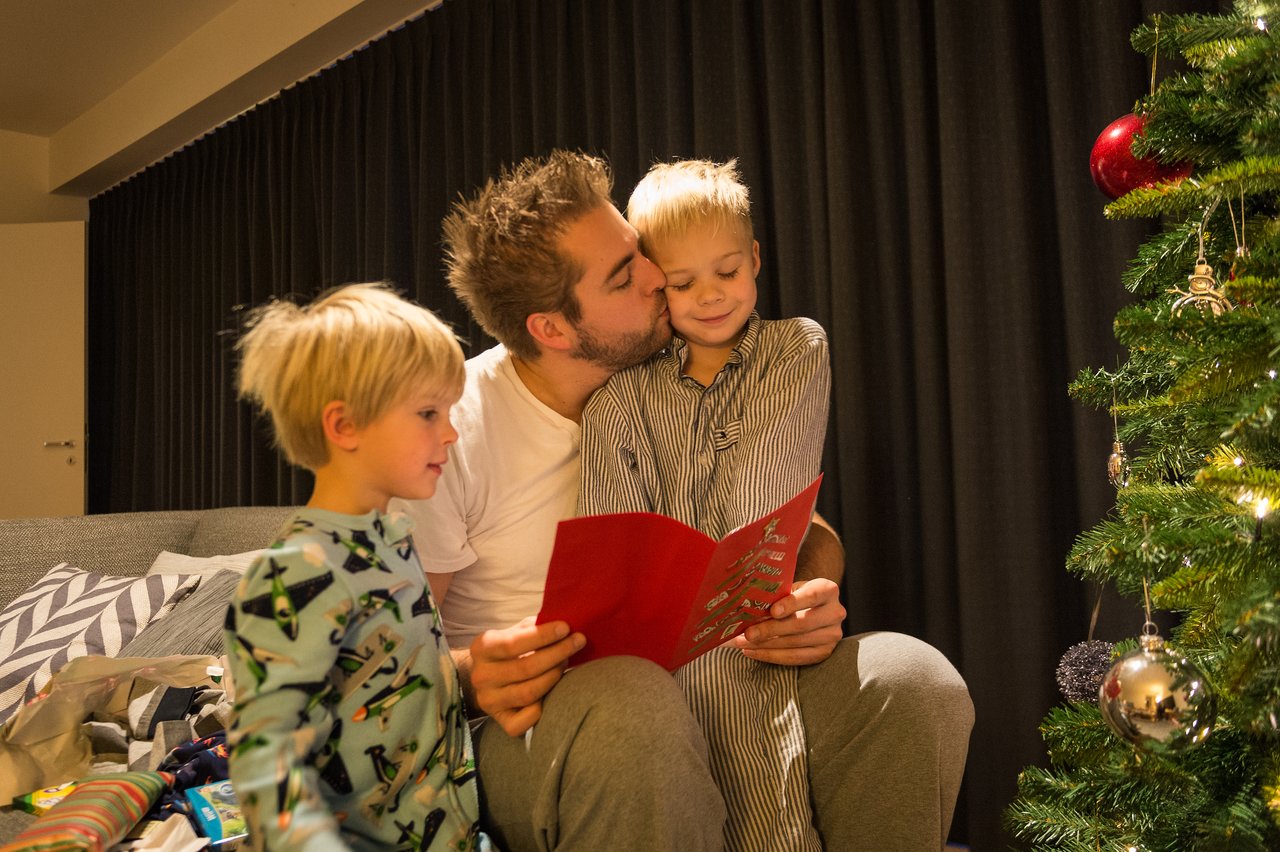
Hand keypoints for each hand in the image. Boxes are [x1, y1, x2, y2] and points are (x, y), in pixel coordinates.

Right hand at [467, 617, 585, 736]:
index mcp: (482, 648)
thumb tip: (563, 617)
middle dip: (557, 654)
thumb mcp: (514, 632)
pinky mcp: (501, 721)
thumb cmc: (509, 650)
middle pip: (525, 668)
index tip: (566, 628)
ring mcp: (489, 701)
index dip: (542, 636)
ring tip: (567, 661)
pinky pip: (524, 721)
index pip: (512, 643)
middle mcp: (482, 676)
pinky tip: (554, 693)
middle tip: (577, 642)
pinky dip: (542, 709)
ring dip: (554, 676)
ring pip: (528, 693)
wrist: (487, 679)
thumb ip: (533, 626)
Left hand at [731, 578, 844, 665]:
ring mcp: (832, 636)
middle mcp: (835, 613)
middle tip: (747, 633)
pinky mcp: (824, 653)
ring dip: (766, 645)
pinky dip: (771, 656)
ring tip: (743, 643)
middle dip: (771, 630)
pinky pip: (796, 658)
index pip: (811, 596)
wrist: (815, 608)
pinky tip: (752, 652)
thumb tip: (748, 606)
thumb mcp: (791, 588)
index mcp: (827, 590)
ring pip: (796, 644)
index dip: (792, 604)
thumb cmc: (796, 594)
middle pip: (802, 624)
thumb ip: (776, 594)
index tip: (772, 611)